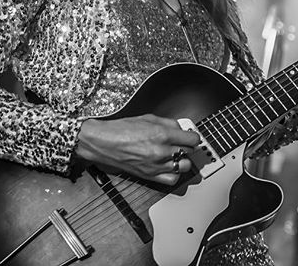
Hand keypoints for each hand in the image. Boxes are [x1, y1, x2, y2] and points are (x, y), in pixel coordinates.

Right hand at [76, 114, 199, 184]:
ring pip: (184, 166)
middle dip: (188, 147)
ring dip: (183, 160)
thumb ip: (169, 123)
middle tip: (183, 143)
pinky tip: (170, 166)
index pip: (192, 139)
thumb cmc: (122, 129)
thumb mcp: (149, 118)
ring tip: (177, 154)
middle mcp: (161, 151)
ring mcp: (156, 165)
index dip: (194, 137)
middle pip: (189, 152)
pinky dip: (175, 173)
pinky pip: (172, 179)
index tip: (191, 136)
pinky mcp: (149, 176)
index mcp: (162, 134)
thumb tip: (182, 129)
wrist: (103, 142)